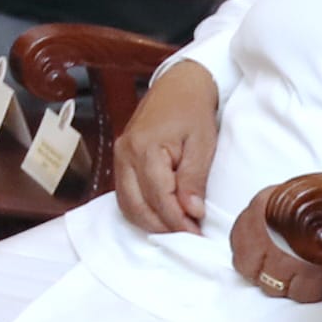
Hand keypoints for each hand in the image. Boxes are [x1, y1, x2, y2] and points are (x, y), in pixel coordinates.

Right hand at [114, 61, 220, 233]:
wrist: (178, 85)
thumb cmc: (193, 111)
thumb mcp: (202, 143)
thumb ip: (194, 178)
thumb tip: (192, 211)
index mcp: (145, 148)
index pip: (158, 196)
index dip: (178, 220)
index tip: (198, 234)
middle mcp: (125, 154)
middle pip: (136, 205)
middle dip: (163, 226)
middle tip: (189, 236)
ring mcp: (119, 156)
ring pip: (126, 203)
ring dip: (150, 222)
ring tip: (178, 228)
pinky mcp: (120, 159)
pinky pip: (125, 194)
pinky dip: (141, 210)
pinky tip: (162, 215)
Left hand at [231, 174, 321, 304]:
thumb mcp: (292, 198)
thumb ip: (270, 218)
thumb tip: (259, 240)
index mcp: (261, 206)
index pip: (238, 243)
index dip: (251, 256)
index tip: (262, 259)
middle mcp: (268, 230)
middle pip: (249, 268)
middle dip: (264, 272)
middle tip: (284, 269)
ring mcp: (287, 255)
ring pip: (271, 285)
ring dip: (288, 282)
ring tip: (307, 270)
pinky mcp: (310, 276)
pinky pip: (298, 295)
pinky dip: (310, 290)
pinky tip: (321, 275)